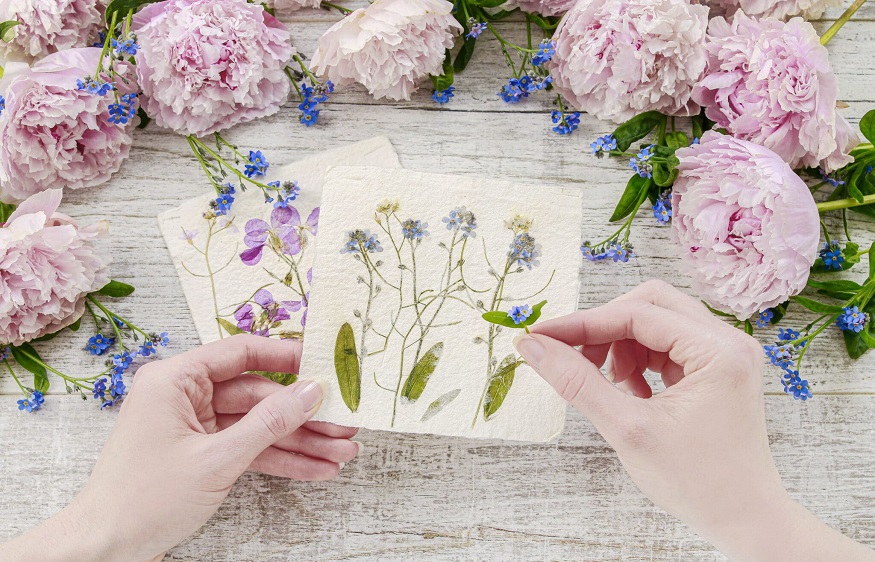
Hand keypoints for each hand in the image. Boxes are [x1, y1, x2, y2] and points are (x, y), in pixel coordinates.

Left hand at [0, 335, 359, 561]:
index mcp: (175, 379)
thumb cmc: (145, 498)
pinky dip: (279, 459)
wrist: (105, 548)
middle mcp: (185, 396)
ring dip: (299, 442)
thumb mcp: (216, 459)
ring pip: (258, 426)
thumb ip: (269, 423)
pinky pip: (248, 448)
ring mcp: (194, 426)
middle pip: (258, 396)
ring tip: (341, 454)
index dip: (285, 357)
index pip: (240, 353)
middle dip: (302, 417)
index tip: (323, 364)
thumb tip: (312, 392)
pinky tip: (316, 468)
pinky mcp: (201, 453)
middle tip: (344, 425)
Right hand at [514, 280, 873, 560]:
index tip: (541, 337)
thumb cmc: (698, 483)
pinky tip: (629, 392)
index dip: (583, 323)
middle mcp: (728, 341)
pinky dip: (638, 361)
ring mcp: (725, 353)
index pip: (638, 314)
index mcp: (719, 351)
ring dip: (621, 346)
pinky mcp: (716, 368)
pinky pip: (666, 344)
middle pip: (650, 305)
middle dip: (605, 328)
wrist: (745, 520)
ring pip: (656, 322)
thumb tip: (533, 348)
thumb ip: (578, 382)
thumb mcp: (628, 429)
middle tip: (573, 358)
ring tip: (610, 386)